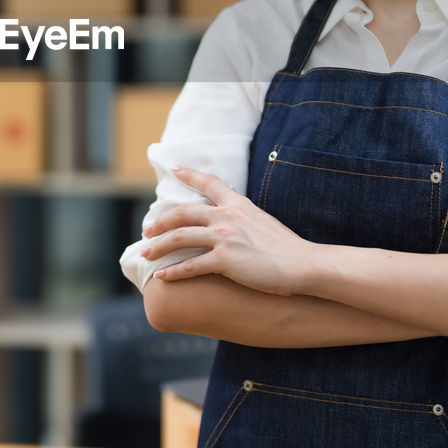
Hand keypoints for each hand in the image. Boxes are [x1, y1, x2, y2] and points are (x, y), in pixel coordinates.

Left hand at [141, 165, 312, 294]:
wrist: (301, 264)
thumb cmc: (286, 248)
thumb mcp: (263, 221)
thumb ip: (244, 216)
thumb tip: (235, 216)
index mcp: (238, 204)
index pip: (209, 182)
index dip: (189, 174)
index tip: (174, 168)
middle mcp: (227, 216)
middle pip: (182, 213)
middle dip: (160, 221)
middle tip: (147, 230)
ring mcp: (224, 237)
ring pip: (180, 238)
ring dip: (158, 247)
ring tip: (145, 254)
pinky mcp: (224, 260)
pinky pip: (191, 265)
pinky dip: (173, 273)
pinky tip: (162, 278)